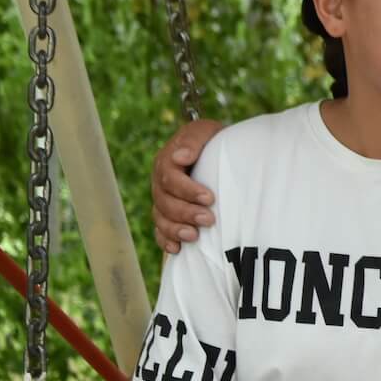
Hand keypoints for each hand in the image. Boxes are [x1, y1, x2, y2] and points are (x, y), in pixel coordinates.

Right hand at [151, 119, 224, 251]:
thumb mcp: (206, 132)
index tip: (209, 198)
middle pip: (165, 201)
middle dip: (186, 212)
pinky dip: (165, 240)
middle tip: (209, 219)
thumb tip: (180, 156)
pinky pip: (160, 231)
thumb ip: (193, 140)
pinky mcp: (168, 215)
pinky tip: (176, 249)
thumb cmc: (214, 141)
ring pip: (161, 218)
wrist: (220, 152)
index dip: (188, 190)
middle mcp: (161, 183)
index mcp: (167, 162)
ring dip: (175, 229)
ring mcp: (163, 200)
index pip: (170, 177)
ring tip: (194, 236)